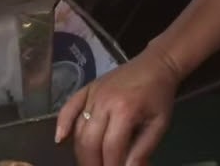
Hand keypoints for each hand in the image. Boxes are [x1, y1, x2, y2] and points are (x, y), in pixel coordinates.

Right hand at [55, 47, 181, 165]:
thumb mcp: (159, 125)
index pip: (111, 147)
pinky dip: (62, 123)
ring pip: (79, 129)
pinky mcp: (87, 88)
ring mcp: (93, 94)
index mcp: (125, 110)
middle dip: (93, 163)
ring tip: (90, 163)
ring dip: (81, 152)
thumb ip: (143, 150)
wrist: (155, 65)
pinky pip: (69, 107)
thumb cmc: (159, 96)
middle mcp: (104, 101)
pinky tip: (60, 140)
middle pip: (90, 141)